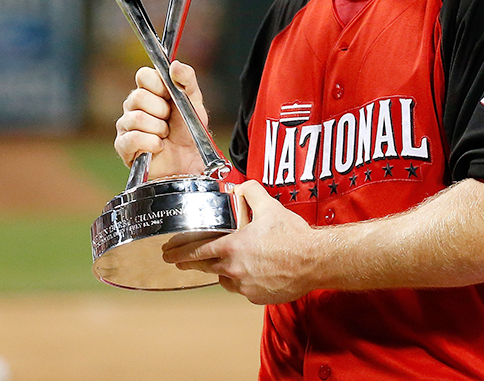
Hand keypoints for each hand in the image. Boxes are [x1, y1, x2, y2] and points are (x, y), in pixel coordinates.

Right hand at [114, 61, 207, 178]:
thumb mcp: (194, 101)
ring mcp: (125, 125)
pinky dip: (151, 143)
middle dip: (161, 111)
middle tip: (169, 120)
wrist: (190, 159)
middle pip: (138, 96)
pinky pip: (133, 138)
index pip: (143, 75)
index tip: (170, 97)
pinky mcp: (123, 145)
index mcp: (149, 90)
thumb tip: (175, 64)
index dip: (159, 86)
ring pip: (137, 118)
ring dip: (159, 129)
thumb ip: (187, 79)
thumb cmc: (190, 130)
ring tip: (165, 135)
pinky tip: (159, 146)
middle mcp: (133, 105)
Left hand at [163, 181, 318, 304]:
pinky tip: (249, 273)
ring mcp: (245, 286)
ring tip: (221, 264)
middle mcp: (234, 269)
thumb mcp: (270, 206)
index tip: (168, 253)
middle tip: (181, 261)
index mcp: (232, 247)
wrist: (314, 261)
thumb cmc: (293, 237)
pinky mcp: (257, 297)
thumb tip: (241, 187)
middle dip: (190, 263)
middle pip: (204, 267)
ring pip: (223, 279)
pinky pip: (242, 289)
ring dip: (219, 271)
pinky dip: (241, 281)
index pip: (196, 250)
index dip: (179, 252)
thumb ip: (251, 193)